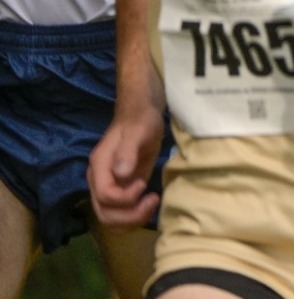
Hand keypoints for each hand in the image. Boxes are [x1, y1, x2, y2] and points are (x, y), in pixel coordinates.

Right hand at [88, 110, 164, 227]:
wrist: (140, 117)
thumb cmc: (140, 122)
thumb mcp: (138, 132)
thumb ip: (127, 152)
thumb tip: (121, 174)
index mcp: (99, 167)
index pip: (104, 196)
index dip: (126, 197)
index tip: (143, 184)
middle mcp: (98, 182)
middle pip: (104, 214)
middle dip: (130, 215)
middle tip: (153, 200)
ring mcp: (108, 188)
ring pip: (110, 219)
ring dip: (132, 219)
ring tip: (152, 202)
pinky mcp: (120, 192)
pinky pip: (120, 214)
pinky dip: (134, 217)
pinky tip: (149, 203)